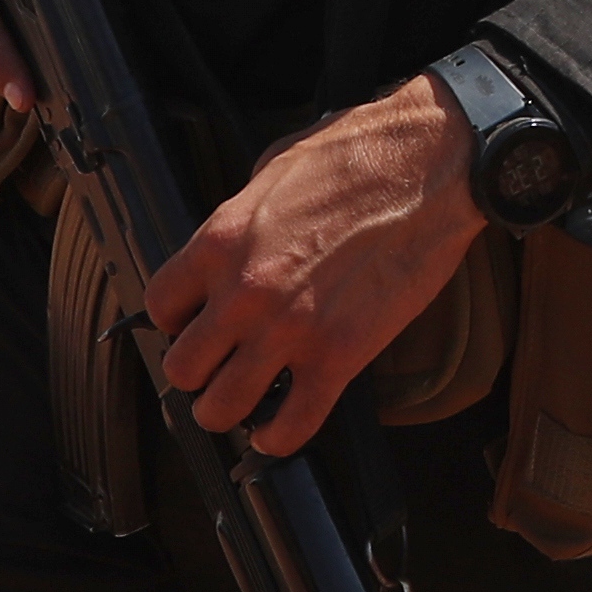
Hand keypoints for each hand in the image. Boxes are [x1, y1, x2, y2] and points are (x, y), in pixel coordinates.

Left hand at [143, 77, 493, 454]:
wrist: (431, 164)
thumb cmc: (359, 154)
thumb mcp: (273, 169)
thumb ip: (241, 219)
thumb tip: (231, 248)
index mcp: (222, 241)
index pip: (160, 306)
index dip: (176, 319)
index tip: (195, 321)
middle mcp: (245, 293)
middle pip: (182, 368)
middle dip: (198, 371)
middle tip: (219, 364)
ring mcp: (290, 329)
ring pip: (222, 407)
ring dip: (229, 410)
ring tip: (244, 401)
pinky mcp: (340, 355)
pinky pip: (292, 425)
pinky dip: (279, 437)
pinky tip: (278, 429)